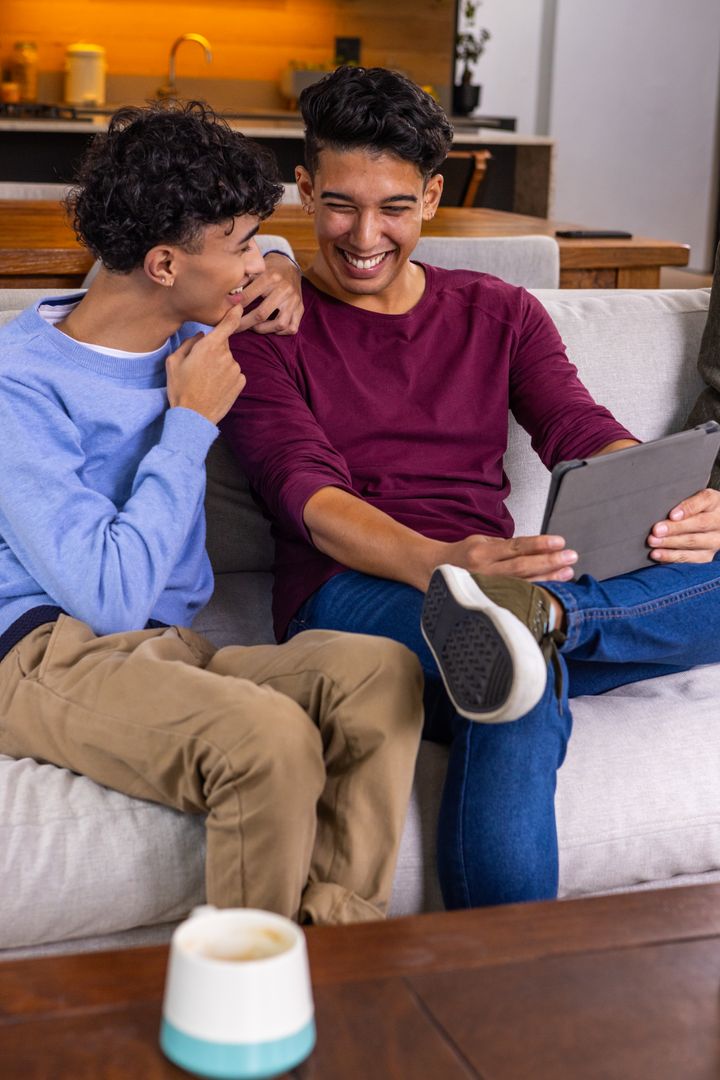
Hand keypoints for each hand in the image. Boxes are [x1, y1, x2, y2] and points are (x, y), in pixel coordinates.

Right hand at [166, 306, 246, 424]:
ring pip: (228, 360)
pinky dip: (226, 377)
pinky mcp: (240, 382)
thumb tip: (200, 336)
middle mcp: (226, 355)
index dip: (234, 313)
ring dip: (220, 365)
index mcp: (209, 346)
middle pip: (223, 345)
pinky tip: (215, 387)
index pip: (227, 324)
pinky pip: (234, 373)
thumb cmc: (180, 388)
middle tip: (199, 366)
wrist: (194, 416)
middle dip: (213, 350)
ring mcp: (235, 369)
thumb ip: (188, 344)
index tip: (239, 305)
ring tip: (205, 380)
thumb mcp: (173, 362)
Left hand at [234, 253, 302, 335]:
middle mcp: (284, 289)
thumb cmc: (268, 269)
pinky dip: (281, 332)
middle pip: (261, 314)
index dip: (235, 307)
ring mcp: (294, 300)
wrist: (289, 265)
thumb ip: (242, 280)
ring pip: (279, 324)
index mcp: (270, 276)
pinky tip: (271, 328)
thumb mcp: (255, 269)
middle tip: (234, 328)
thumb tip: (227, 294)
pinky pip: (292, 327)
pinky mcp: (300, 308)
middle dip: (244, 324)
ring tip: (253, 328)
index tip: (226, 313)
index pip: (248, 297)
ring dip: (263, 329)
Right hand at [432, 533, 577, 584]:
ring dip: (548, 578)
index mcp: (481, 552)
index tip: (559, 542)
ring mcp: (485, 589)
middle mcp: (483, 571)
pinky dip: (533, 593)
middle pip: (522, 567)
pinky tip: (550, 591)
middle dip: (550, 562)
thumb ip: (504, 546)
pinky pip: (514, 598)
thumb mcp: (479, 541)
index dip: (539, 544)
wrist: (432, 572)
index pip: (516, 547)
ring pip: (521, 584)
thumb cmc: (460, 554)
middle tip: (571, 557)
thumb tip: (536, 548)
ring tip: (568, 572)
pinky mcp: (487, 602)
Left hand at [648, 488, 719, 562]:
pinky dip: (673, 557)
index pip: (704, 501)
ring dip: (671, 545)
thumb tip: (667, 513)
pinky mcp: (708, 555)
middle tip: (656, 531)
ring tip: (654, 544)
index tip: (672, 515)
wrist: (712, 521)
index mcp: (714, 502)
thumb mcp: (693, 498)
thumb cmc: (696, 507)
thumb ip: (683, 502)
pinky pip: (691, 559)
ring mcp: (715, 540)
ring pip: (694, 543)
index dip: (687, 509)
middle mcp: (718, 522)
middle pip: (699, 524)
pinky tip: (659, 555)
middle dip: (675, 528)